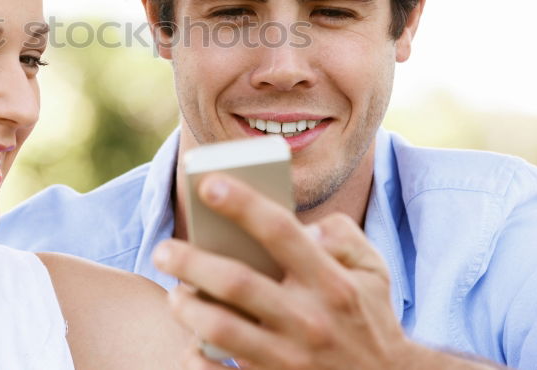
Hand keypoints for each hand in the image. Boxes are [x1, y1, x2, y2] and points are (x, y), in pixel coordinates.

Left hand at [153, 173, 415, 369]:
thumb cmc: (369, 318)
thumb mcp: (373, 270)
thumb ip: (342, 234)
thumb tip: (302, 224)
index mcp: (332, 282)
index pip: (281, 231)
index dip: (242, 204)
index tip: (208, 184)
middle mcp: (309, 319)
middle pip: (237, 283)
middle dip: (191, 262)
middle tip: (163, 250)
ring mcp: (291, 358)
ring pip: (222, 330)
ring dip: (188, 309)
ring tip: (175, 295)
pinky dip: (197, 358)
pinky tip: (191, 343)